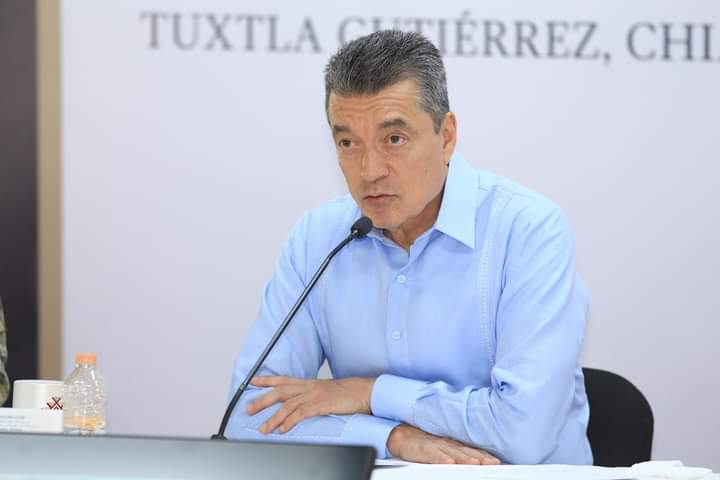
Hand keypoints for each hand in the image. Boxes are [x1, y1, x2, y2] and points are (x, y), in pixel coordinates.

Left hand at [246, 376, 374, 433]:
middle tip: (248, 409)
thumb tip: (301, 404)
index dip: (267, 380)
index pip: (283, 379)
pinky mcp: (321, 405)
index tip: (253, 381)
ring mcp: (314, 395)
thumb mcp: (325, 391)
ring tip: (263, 429)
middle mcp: (308, 387)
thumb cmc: (346, 393)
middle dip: (262, 400)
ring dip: (273, 418)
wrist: (363, 391)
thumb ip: (311, 395)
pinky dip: (290, 422)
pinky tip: (283, 429)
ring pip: (288, 406)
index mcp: (309, 383)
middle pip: (280, 392)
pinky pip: (301, 413)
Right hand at [387, 424, 500, 464]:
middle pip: (466, 452)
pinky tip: (448, 463)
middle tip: (492, 463)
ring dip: (465, 459)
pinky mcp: (424, 449)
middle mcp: (448, 444)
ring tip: (475, 464)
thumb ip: (458, 455)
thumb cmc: (426, 446)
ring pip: (453, 453)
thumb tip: (476, 463)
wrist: (403, 437)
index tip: (497, 462)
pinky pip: (434, 454)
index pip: (472, 451)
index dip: (485, 456)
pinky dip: (442, 458)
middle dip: (480, 458)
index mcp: (454, 445)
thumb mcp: (444, 451)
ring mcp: (436, 445)